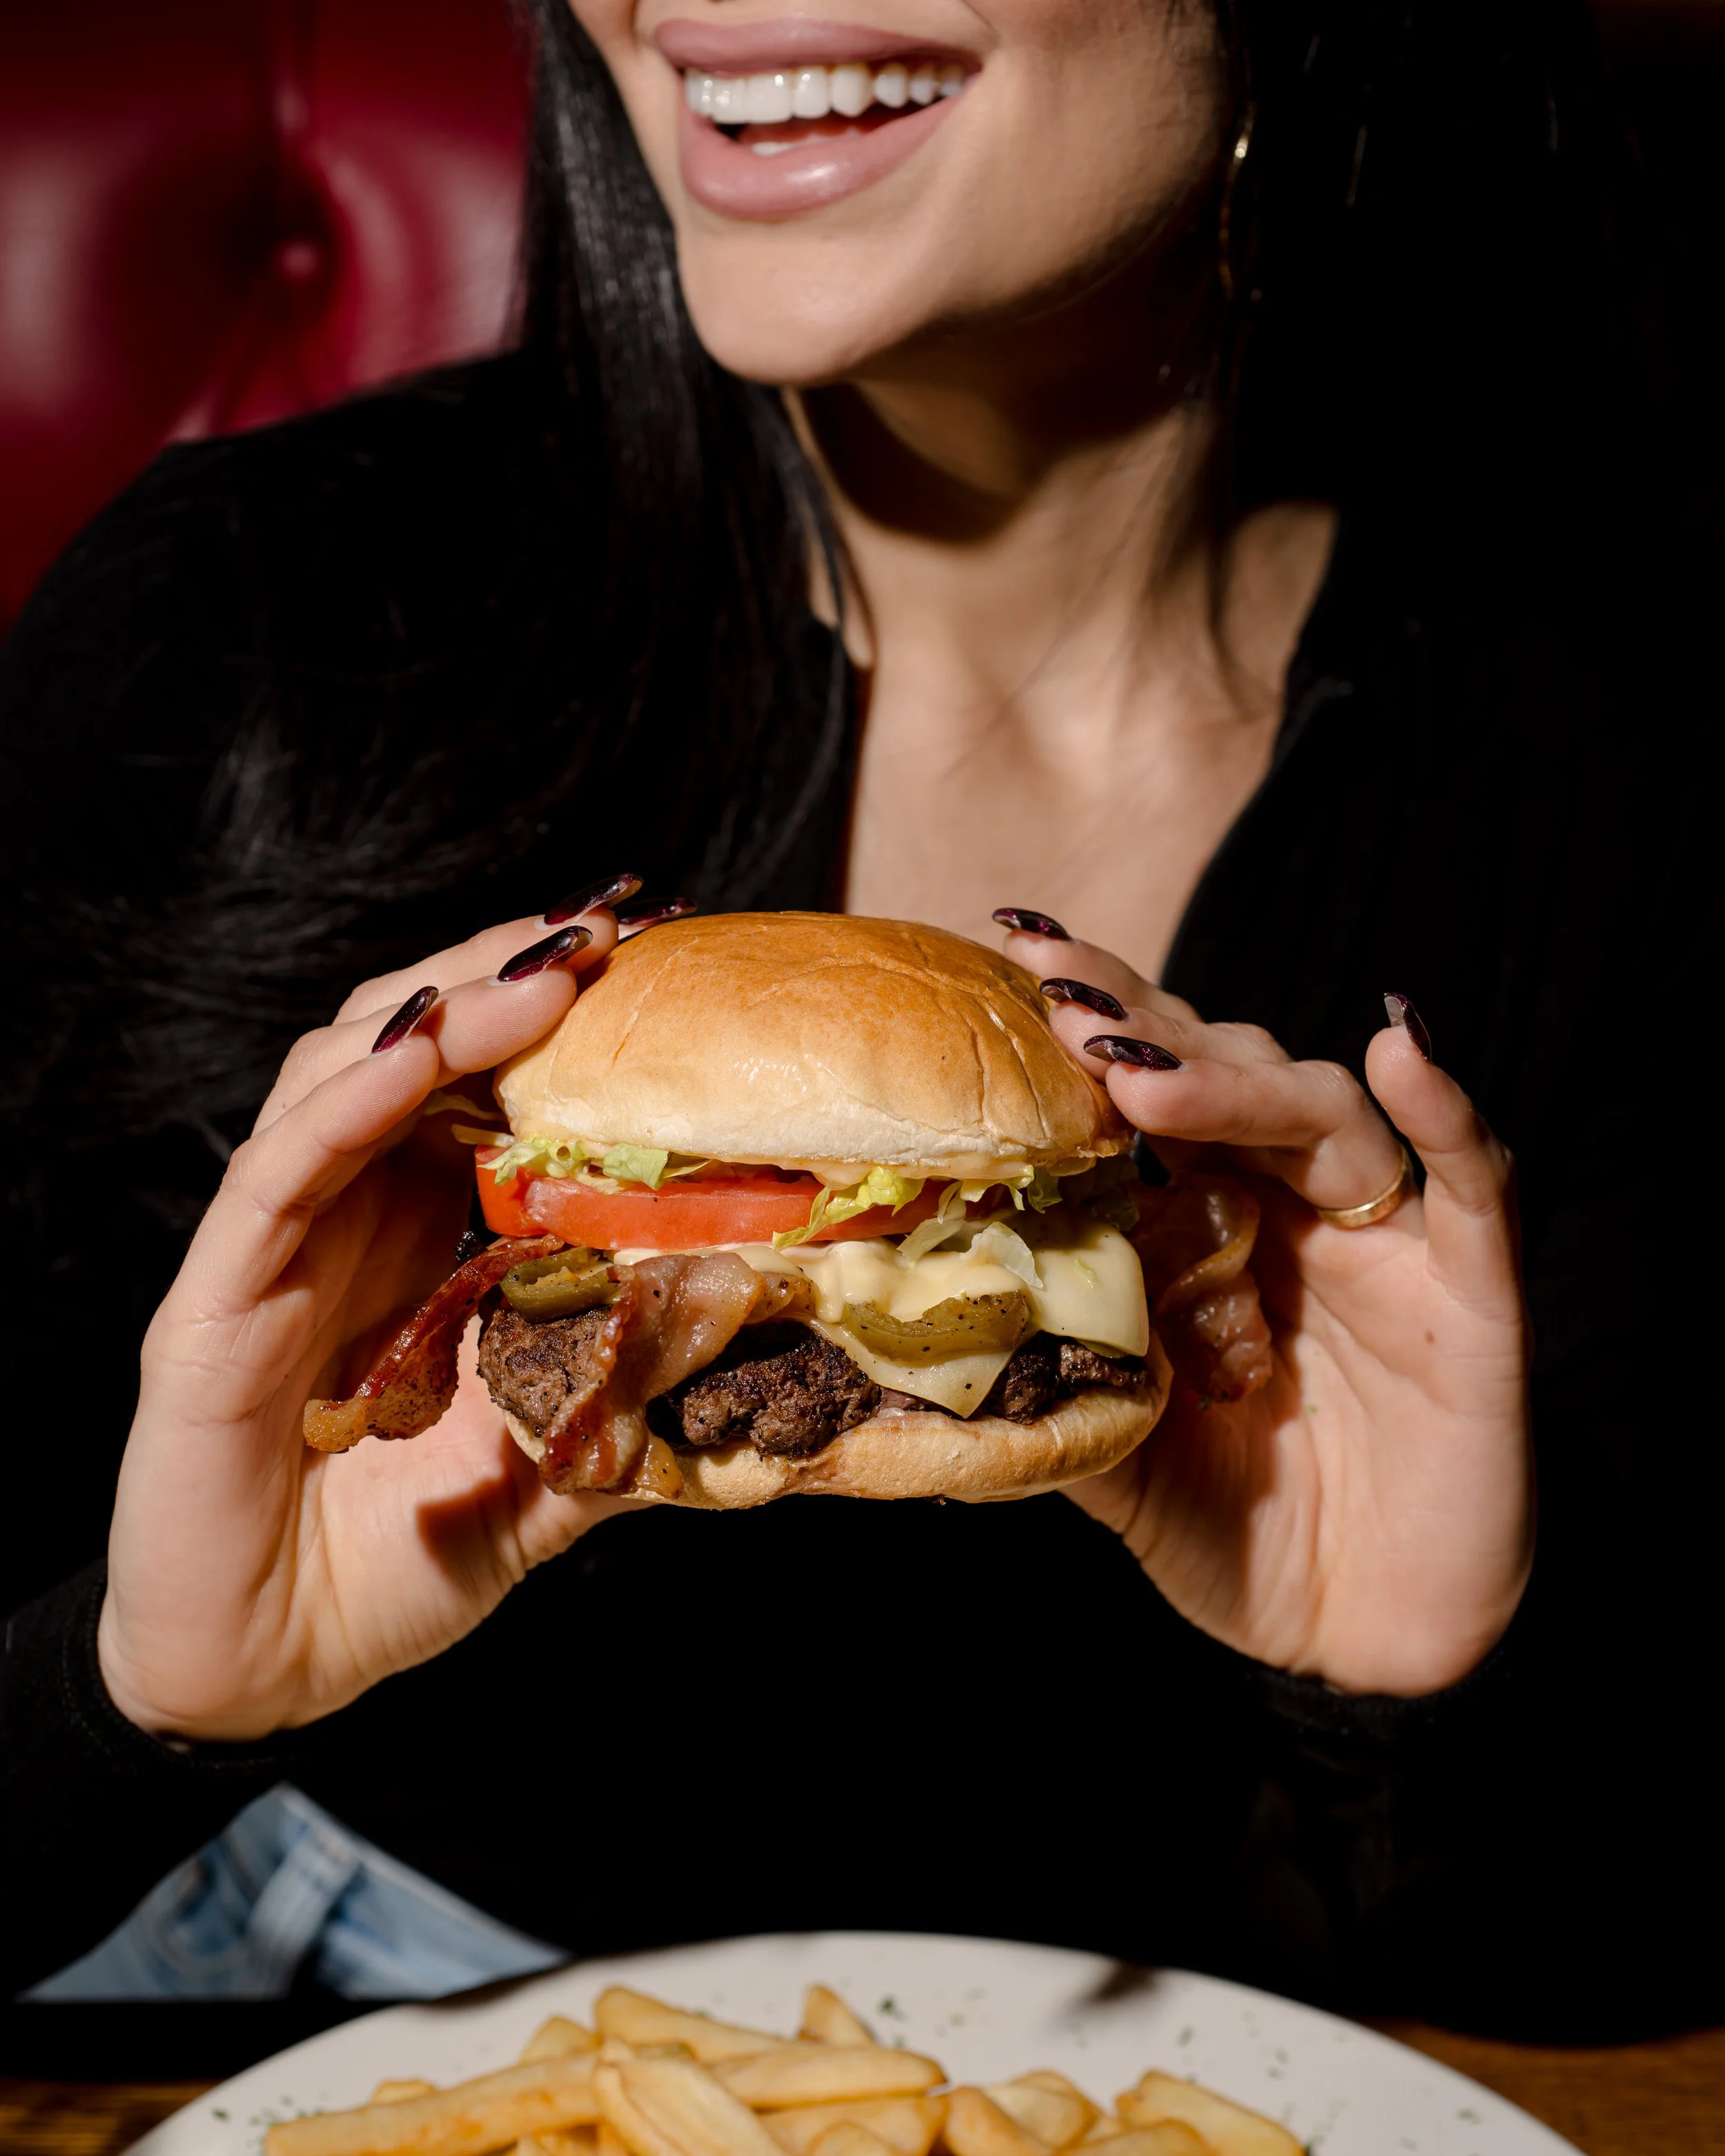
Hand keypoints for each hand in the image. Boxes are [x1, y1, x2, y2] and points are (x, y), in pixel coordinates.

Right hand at [99, 904, 634, 1743]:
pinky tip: (406, 1062)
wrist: (268, 1673)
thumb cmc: (399, 1562)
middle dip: (501, 977)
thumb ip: (632, 1404)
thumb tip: (762, 1353)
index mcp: (418, 1236)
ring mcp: (274, 1252)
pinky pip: (271, 1183)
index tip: (655, 962)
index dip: (555, 1018)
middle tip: (605, 930)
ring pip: (333, 1083)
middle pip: (408, 1048)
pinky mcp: (211, 1311)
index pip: (480, 1088)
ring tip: (532, 974)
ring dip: (432, 1016)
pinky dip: (338, 1111)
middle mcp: (345, 1218)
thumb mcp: (551, 1473)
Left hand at [1003, 923, 1531, 1696]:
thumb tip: (919, 1338)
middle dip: (1143, 1029)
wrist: (1365, 1638)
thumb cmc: (1240, 1533)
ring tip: (1144, 1075)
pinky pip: (1477, 1190)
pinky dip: (1447, 1116)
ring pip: (1325, 1119)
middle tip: (1056, 992)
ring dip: (1238, 1083)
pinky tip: (1401, 1051)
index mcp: (1212, 1228)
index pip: (1149, 1101)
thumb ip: (1054, 1382)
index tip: (1007, 966)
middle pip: (1229, 1077)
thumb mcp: (1118, 1457)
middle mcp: (1297, 1213)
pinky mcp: (1474, 1300)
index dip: (1090, 1033)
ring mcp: (1388, 1247)